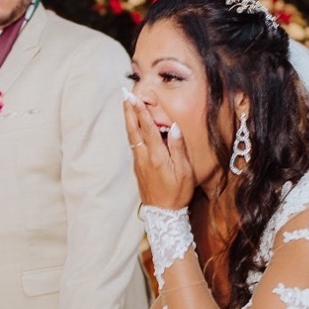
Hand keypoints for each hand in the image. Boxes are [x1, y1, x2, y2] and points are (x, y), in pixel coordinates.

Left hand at [123, 92, 194, 208]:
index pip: (147, 128)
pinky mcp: (138, 167)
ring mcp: (139, 162)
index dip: (140, 111)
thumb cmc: (177, 193)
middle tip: (124, 94)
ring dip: (128, 118)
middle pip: (133, 129)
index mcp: (156, 155)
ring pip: (131, 136)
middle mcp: (144, 156)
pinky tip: (133, 125)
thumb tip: (174, 127)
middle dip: (129, 110)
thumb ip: (178, 148)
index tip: (134, 97)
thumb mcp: (184, 172)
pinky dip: (132, 130)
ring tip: (126, 104)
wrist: (162, 214)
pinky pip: (134, 144)